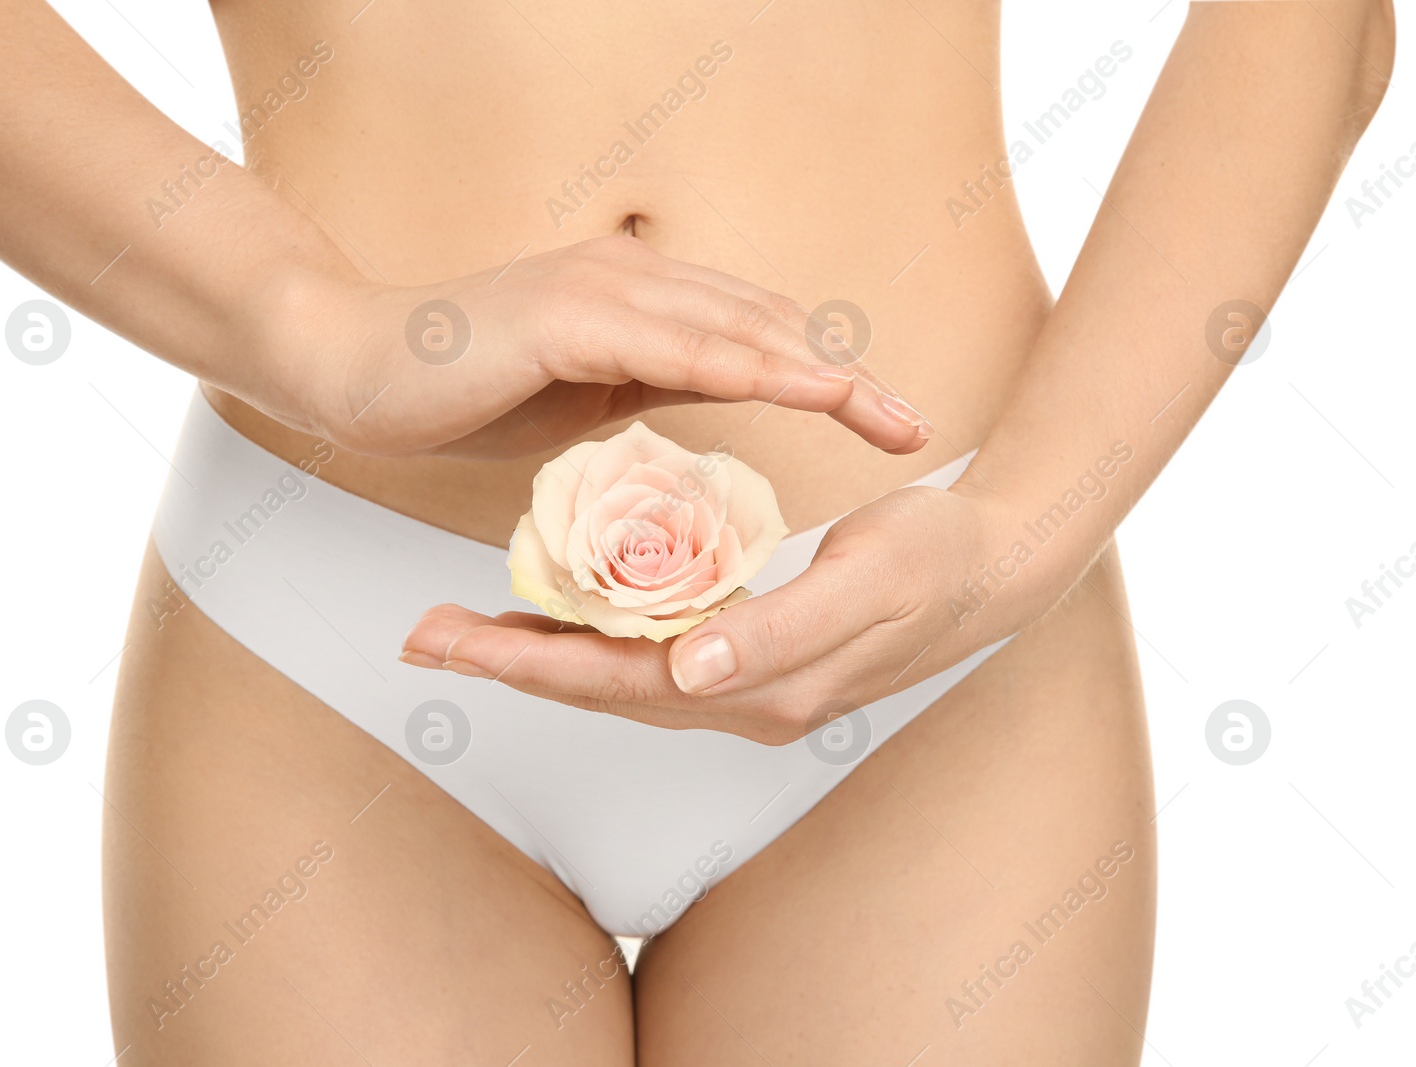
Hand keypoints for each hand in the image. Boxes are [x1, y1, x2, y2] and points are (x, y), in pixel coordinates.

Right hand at [269, 235, 929, 459]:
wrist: (355, 370)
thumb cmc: (461, 389)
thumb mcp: (582, 397)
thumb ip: (649, 384)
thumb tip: (710, 398)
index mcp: (638, 300)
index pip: (752, 333)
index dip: (824, 373)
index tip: (884, 419)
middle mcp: (629, 279)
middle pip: (762, 324)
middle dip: (843, 375)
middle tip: (912, 423)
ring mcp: (597, 290)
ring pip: (728, 328)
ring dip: (808, 368)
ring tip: (876, 409)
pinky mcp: (561, 316)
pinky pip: (663, 344)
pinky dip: (730, 365)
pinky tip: (783, 390)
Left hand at [399, 482, 1057, 743]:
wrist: (991, 569)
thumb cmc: (932, 564)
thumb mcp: (864, 582)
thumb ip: (776, 630)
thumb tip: (688, 671)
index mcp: (752, 688)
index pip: (612, 683)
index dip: (528, 661)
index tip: (451, 637)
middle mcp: (732, 696)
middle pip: (594, 686)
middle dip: (507, 660)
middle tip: (423, 633)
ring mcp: (736, 679)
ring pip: (612, 672)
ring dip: (537, 650)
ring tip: (464, 626)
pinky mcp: (742, 650)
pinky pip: (645, 648)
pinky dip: (590, 631)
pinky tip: (556, 608)